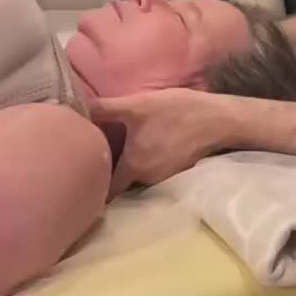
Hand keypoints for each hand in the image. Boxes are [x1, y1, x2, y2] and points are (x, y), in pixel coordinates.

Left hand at [89, 87, 237, 197]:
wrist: (220, 120)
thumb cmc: (177, 112)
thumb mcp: (137, 105)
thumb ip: (105, 109)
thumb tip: (75, 108)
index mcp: (133, 168)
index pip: (106, 190)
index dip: (92, 185)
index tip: (81, 178)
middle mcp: (147, 179)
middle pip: (120, 182)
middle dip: (109, 173)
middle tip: (94, 159)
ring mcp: (164, 177)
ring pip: (137, 177)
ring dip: (129, 167)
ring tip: (118, 150)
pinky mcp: (177, 170)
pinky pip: (153, 170)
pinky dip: (146, 162)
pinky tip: (144, 146)